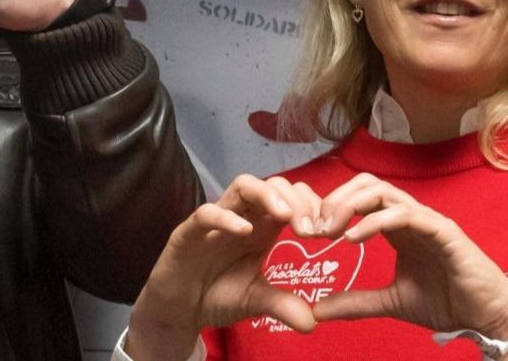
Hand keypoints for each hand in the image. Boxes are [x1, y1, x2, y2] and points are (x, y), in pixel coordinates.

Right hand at [125, 175, 322, 360]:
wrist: (179, 310)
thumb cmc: (216, 295)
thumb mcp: (255, 301)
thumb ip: (282, 305)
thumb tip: (313, 322)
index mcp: (262, 228)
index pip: (292, 199)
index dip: (313, 207)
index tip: (329, 232)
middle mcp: (242, 217)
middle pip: (273, 185)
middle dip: (297, 200)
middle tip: (312, 229)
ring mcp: (216, 220)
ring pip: (242, 185)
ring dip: (267, 195)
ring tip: (285, 216)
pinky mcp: (189, 232)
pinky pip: (206, 213)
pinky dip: (226, 217)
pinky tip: (244, 230)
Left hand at [312, 173, 507, 339]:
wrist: (487, 317)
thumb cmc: (446, 302)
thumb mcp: (390, 302)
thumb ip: (355, 302)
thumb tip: (316, 310)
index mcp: (397, 227)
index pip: (358, 197)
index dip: (331, 206)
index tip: (308, 230)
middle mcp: (410, 216)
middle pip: (366, 184)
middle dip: (335, 199)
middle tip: (313, 227)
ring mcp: (427, 220)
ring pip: (382, 192)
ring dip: (349, 206)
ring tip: (329, 230)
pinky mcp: (443, 231)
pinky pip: (405, 215)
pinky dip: (375, 222)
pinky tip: (353, 237)